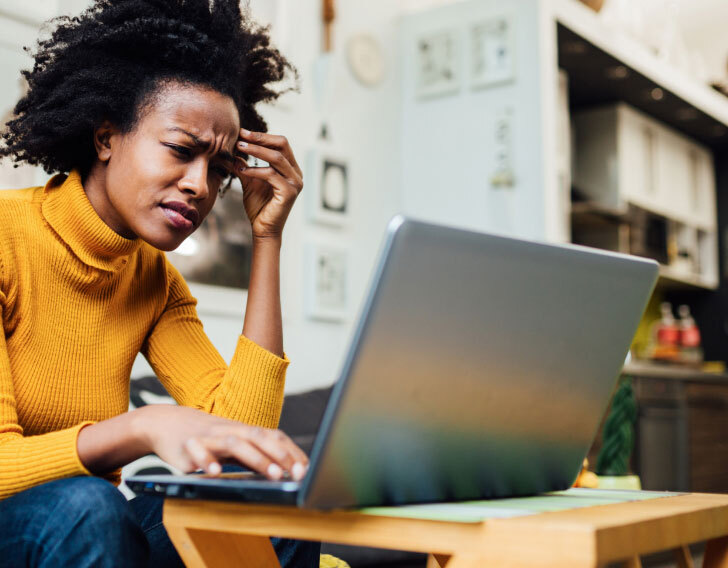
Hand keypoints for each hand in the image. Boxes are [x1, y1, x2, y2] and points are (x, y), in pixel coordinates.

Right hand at [135, 405, 308, 479]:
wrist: (163, 423)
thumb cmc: (205, 437)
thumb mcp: (232, 443)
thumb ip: (253, 455)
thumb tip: (282, 471)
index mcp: (243, 430)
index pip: (273, 437)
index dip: (290, 452)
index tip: (306, 469)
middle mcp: (229, 430)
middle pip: (259, 437)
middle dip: (280, 455)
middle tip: (296, 473)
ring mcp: (209, 437)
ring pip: (235, 443)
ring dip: (256, 459)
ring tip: (273, 475)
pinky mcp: (186, 446)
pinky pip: (197, 452)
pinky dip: (208, 461)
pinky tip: (216, 473)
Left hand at [235, 129, 302, 239]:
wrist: (263, 229)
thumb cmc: (259, 206)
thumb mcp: (250, 180)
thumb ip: (245, 165)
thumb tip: (234, 149)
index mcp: (290, 168)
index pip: (280, 144)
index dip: (261, 136)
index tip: (242, 132)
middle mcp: (296, 173)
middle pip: (282, 145)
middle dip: (260, 138)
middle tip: (242, 135)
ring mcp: (295, 183)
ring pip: (276, 157)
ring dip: (256, 150)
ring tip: (239, 147)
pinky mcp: (289, 192)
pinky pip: (271, 175)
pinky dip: (255, 170)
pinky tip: (242, 170)